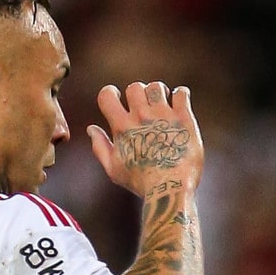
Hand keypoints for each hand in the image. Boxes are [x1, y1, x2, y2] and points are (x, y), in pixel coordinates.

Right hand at [87, 81, 203, 196]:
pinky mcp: (184, 118)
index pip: (107, 95)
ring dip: (158, 92)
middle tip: (144, 106)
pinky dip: (180, 94)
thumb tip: (91, 129)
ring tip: (162, 104)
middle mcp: (141, 117)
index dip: (110, 93)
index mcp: (122, 127)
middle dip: (137, 94)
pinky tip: (179, 104)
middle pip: (134, 87)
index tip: (118, 98)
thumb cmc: (141, 182)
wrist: (170, 188)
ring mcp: (164, 116)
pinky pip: (181, 93)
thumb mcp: (114, 169)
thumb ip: (100, 147)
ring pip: (156, 87)